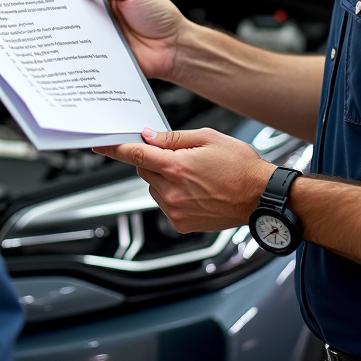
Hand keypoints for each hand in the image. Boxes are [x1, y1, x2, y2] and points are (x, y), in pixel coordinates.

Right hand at [71, 0, 185, 81]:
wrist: (174, 48)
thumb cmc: (161, 15)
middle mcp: (102, 9)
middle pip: (74, 1)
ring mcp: (99, 29)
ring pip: (74, 24)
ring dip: (65, 22)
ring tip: (53, 17)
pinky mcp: (99, 49)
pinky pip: (82, 47)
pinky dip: (73, 45)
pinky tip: (66, 40)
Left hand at [95, 128, 273, 232]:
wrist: (261, 197)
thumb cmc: (241, 166)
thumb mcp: (208, 138)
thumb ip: (174, 138)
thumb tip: (148, 136)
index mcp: (177, 167)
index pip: (136, 154)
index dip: (114, 149)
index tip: (99, 145)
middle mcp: (173, 191)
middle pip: (143, 168)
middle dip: (154, 159)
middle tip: (180, 156)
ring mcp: (176, 210)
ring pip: (153, 186)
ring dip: (163, 178)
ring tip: (194, 176)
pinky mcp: (181, 223)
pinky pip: (164, 203)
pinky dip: (172, 194)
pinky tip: (196, 190)